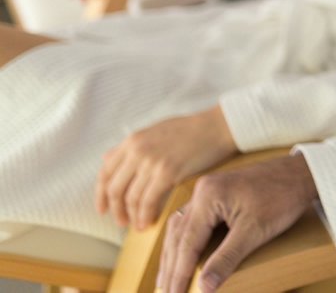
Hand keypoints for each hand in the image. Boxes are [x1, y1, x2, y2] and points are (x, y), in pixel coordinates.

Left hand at [95, 106, 236, 228]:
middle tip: (122, 222)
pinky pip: (148, 201)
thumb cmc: (191, 129)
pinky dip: (145, 215)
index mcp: (132, 140)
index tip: (104, 209)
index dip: (101, 195)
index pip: (105, 172)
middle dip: (116, 210)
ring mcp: (151, 161)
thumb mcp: (155, 131)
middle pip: (114, 189)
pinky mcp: (168, 172)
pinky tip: (148, 222)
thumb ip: (132, 146)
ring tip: (138, 226)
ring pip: (130, 198)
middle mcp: (137, 150)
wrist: (217, 127)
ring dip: (132, 216)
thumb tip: (107, 158)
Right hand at [158, 154, 318, 292]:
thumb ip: (226, 259)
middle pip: (178, 235)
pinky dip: (186, 241)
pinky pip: (193, 221)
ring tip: (167, 280)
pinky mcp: (216, 193)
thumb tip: (204, 287)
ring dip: (174, 255)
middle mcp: (202, 190)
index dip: (179, 273)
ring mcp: (208, 190)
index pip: (187, 242)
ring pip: (182, 227)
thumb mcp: (254, 231)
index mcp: (208, 196)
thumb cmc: (282, 197)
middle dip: (171, 266)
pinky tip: (183, 255)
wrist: (301, 172)